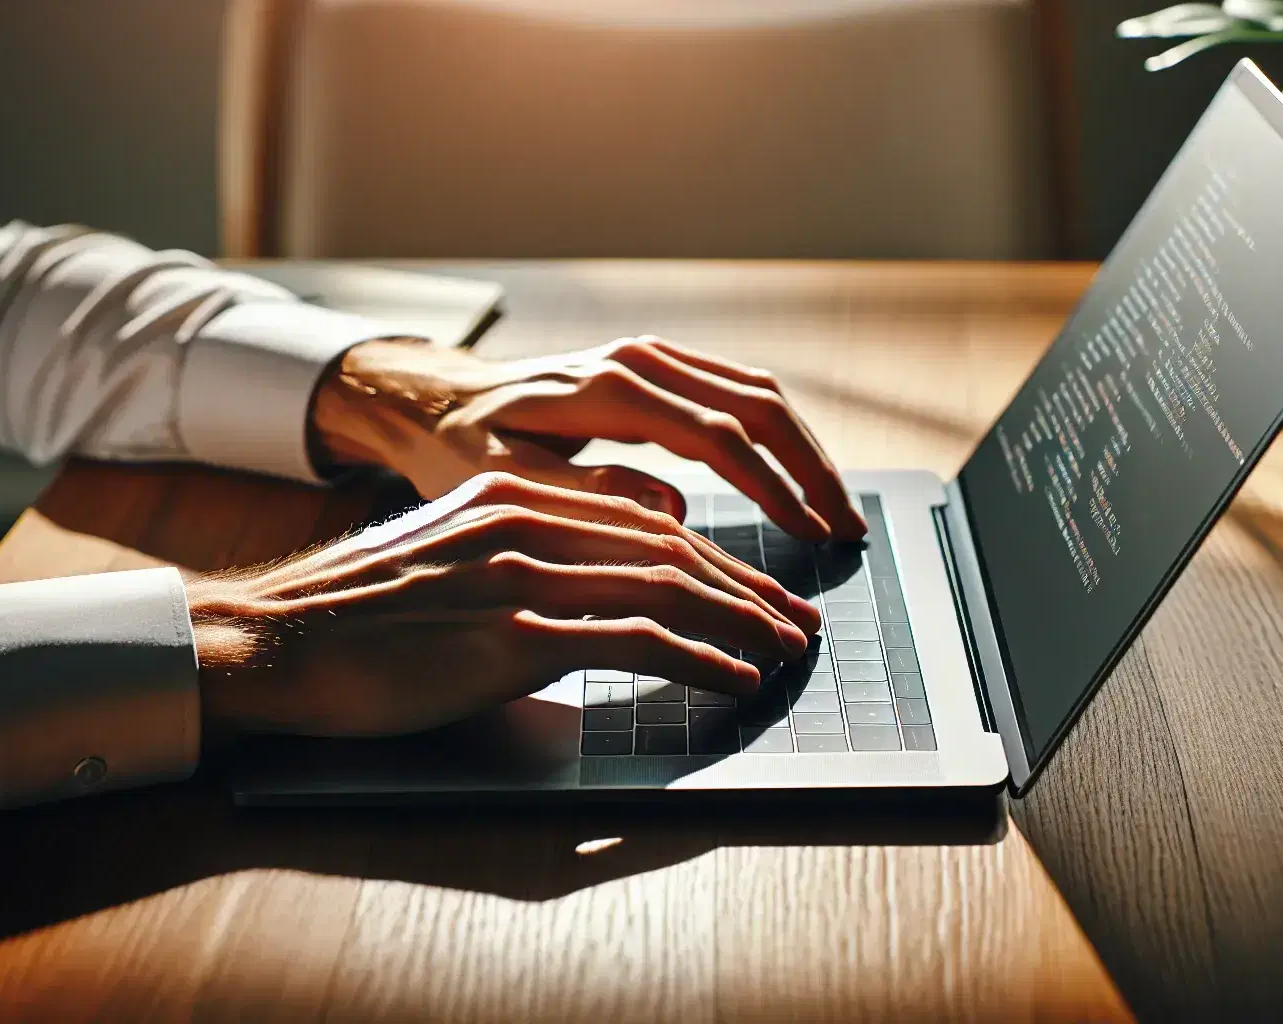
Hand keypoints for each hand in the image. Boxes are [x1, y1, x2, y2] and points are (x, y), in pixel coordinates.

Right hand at [188, 472, 820, 737]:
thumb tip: (587, 594)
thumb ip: (521, 559)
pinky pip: (636, 640)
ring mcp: (522, 574)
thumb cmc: (358, 617)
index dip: (715, 560)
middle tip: (797, 622)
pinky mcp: (513, 633)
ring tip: (783, 651)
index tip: (758, 591)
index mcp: (516, 499)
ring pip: (667, 586)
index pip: (643, 524)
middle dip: (747, 588)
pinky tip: (734, 679)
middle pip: (671, 549)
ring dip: (741, 622)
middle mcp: (528, 521)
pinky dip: (700, 659)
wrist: (272, 641)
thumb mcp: (448, 560)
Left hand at [310, 335, 866, 541]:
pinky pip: (737, 394)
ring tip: (835, 510)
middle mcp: (641, 360)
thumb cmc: (459, 449)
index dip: (774, 489)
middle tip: (846, 529)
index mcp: (609, 389)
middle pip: (759, 405)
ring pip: (758, 393)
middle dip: (812, 469)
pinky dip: (777, 436)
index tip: (811, 536)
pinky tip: (795, 478)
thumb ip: (586, 496)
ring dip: (805, 450)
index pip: (720, 436)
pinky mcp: (656, 369)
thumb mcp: (503, 483)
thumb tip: (672, 511)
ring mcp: (652, 358)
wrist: (435, 402)